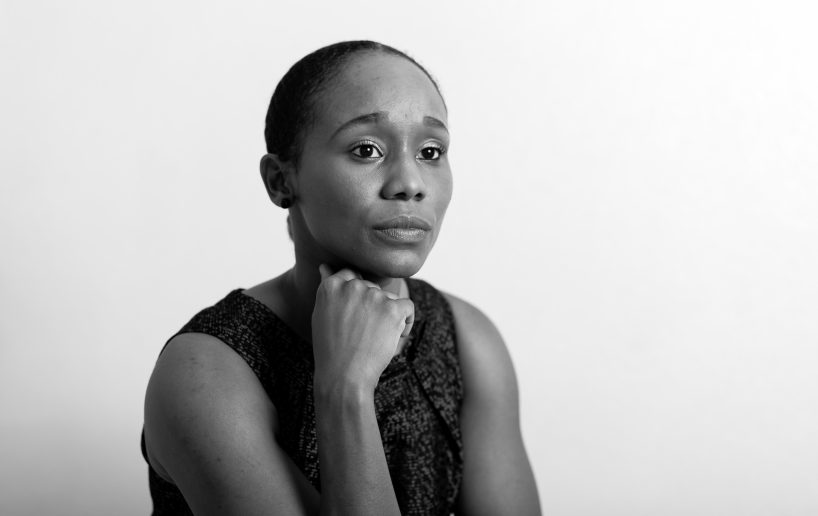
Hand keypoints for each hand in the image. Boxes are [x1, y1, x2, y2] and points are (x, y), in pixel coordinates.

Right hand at [311, 264, 413, 393]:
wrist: (343, 376)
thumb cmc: (331, 349)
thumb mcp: (321, 314)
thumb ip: (329, 288)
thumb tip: (325, 265)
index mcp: (332, 285)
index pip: (351, 276)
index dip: (357, 298)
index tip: (354, 318)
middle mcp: (353, 286)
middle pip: (372, 289)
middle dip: (372, 308)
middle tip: (362, 334)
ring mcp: (374, 295)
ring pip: (390, 299)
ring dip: (388, 317)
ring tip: (374, 339)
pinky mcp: (393, 308)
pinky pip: (407, 307)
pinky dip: (406, 322)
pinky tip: (394, 337)